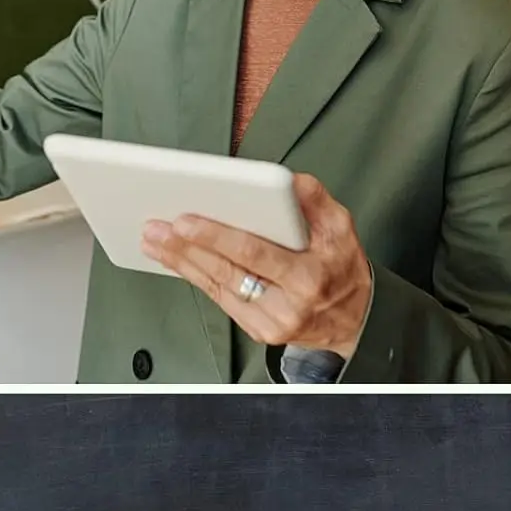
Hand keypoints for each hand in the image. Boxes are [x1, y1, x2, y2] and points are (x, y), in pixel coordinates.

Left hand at [142, 173, 372, 357]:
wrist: (355, 319)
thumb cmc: (342, 267)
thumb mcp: (342, 227)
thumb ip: (316, 200)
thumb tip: (288, 180)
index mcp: (310, 275)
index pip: (255, 253)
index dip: (216, 237)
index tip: (186, 220)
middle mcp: (289, 304)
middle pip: (227, 271)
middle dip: (186, 247)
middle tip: (156, 226)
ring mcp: (271, 322)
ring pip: (217, 287)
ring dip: (181, 262)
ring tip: (154, 239)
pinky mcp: (258, 331)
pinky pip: (220, 299)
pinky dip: (195, 276)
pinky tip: (175, 259)